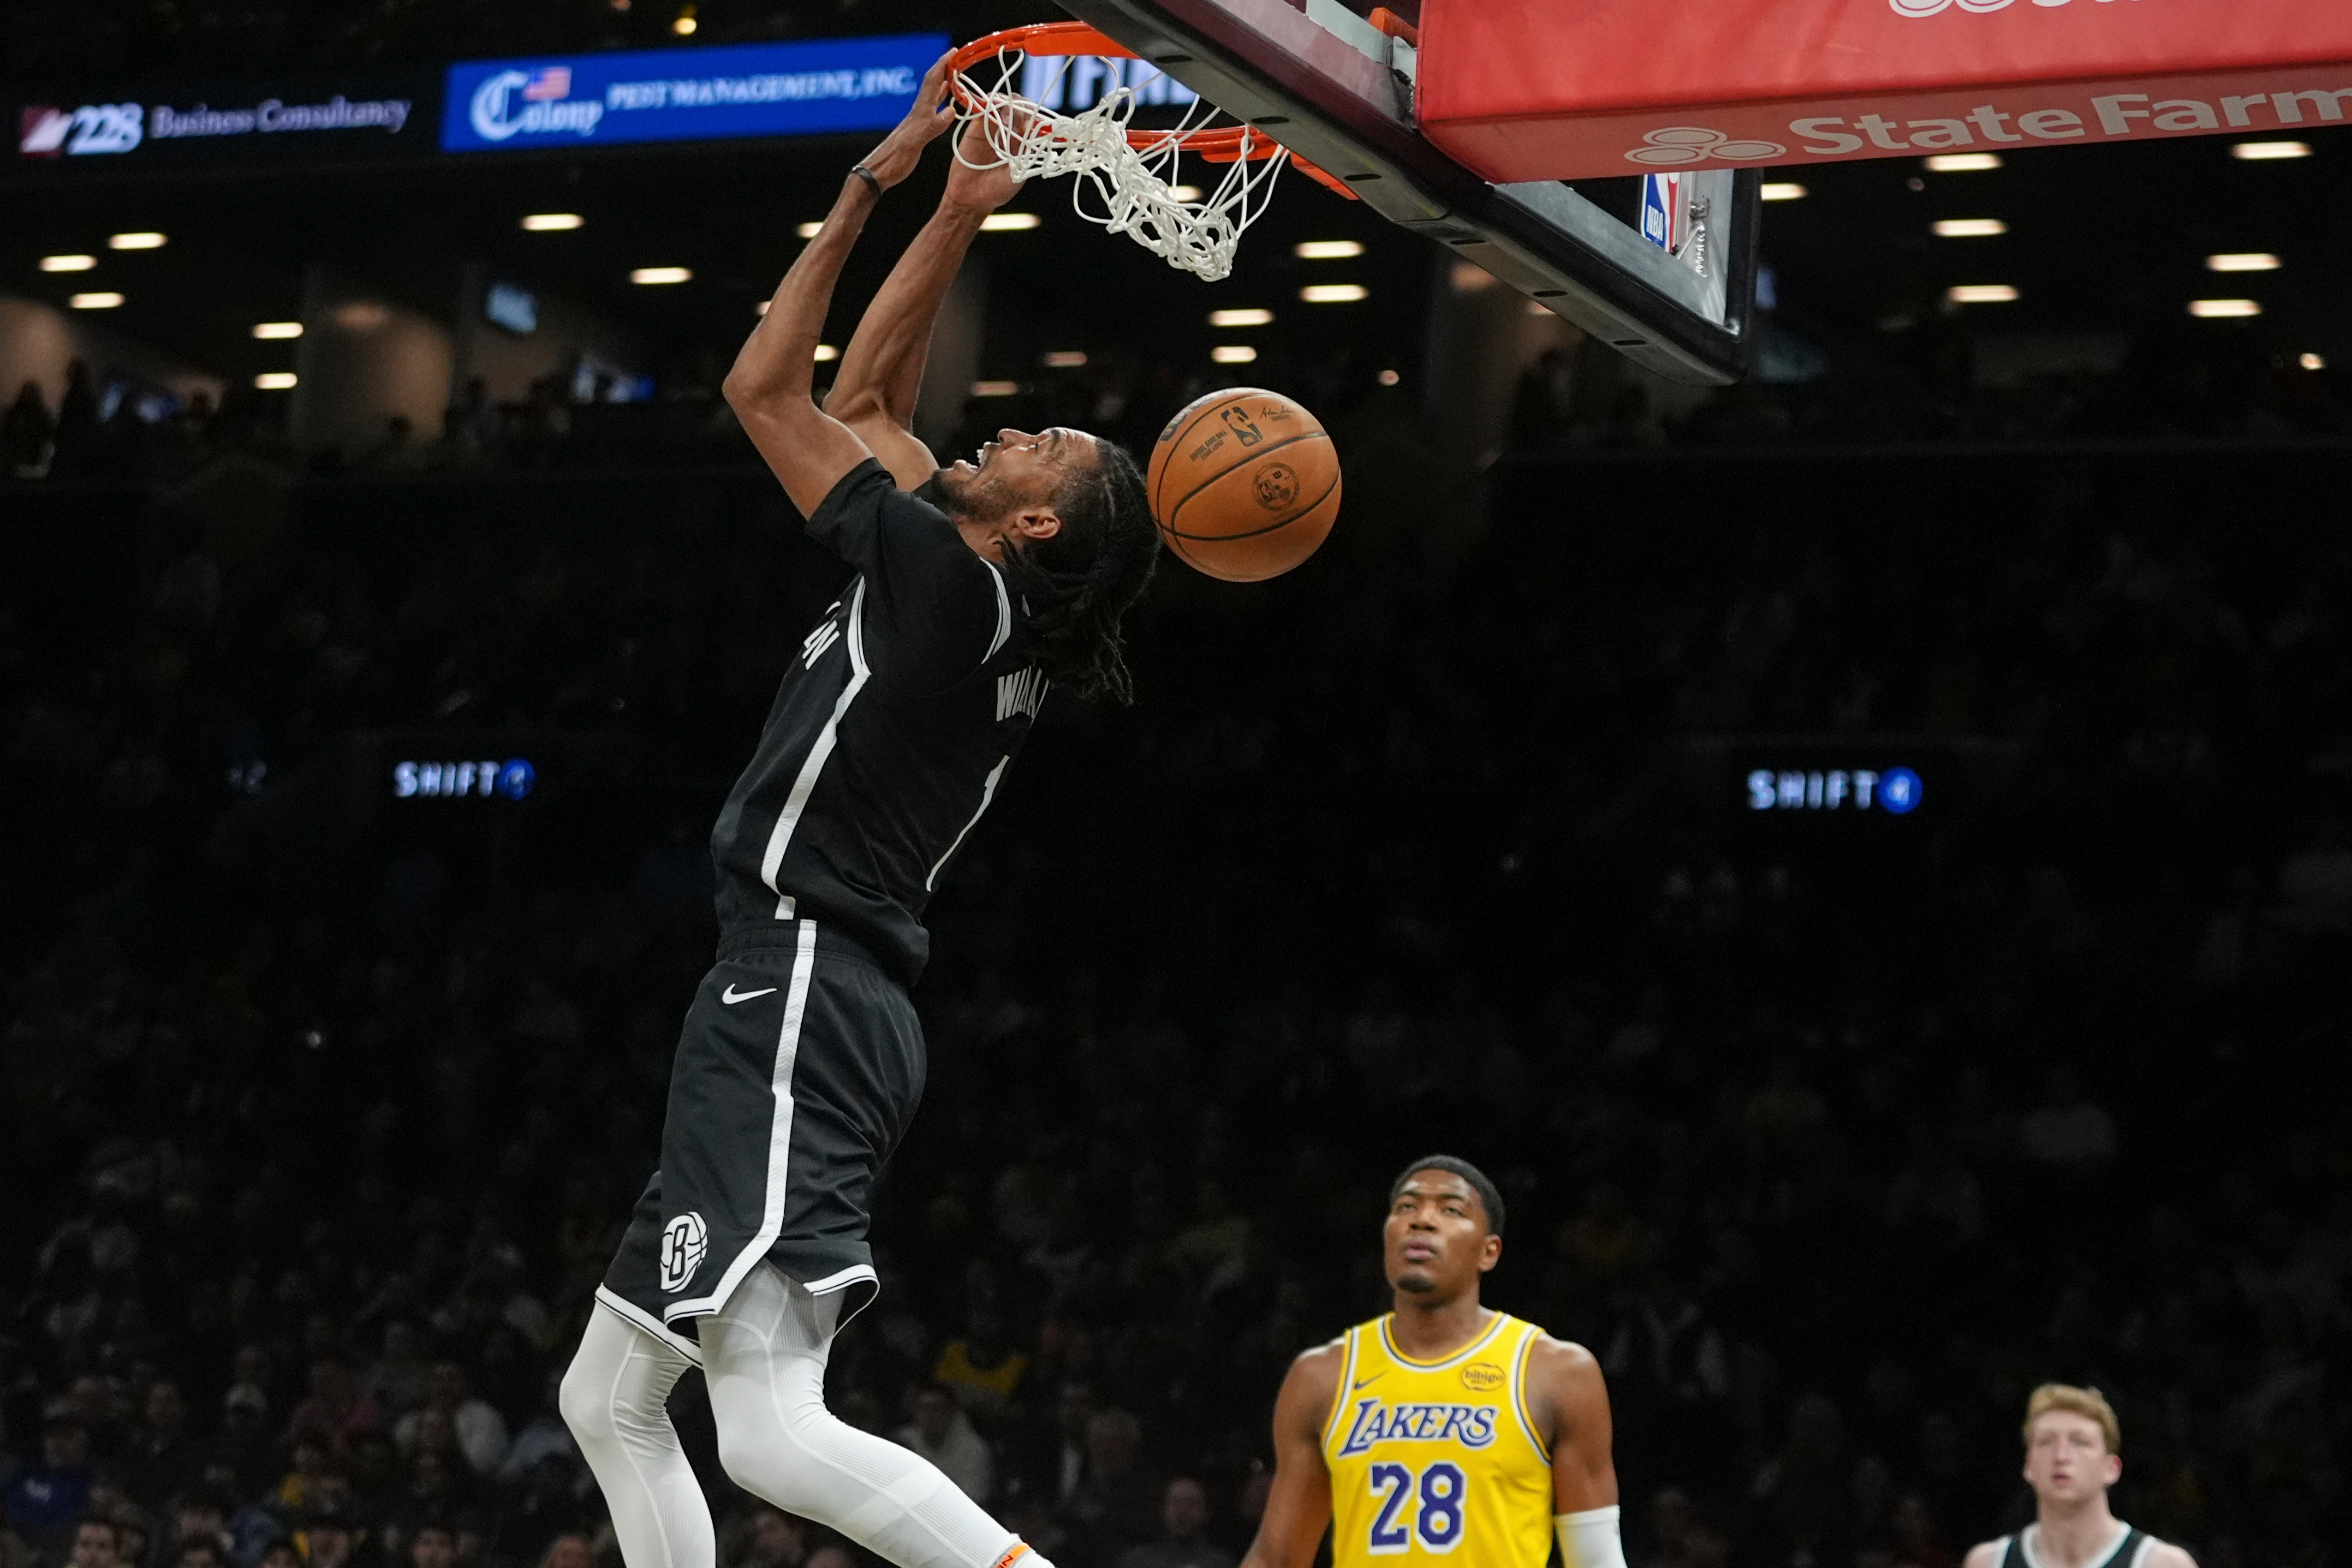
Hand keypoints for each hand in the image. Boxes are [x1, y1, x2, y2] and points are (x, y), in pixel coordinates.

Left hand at [855, 53, 957, 189]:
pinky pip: (933, 109)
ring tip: (955, 74)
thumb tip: (951, 112)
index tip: (954, 52)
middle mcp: (918, 113)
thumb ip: (932, 127)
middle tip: (958, 58)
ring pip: (933, 95)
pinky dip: (941, 101)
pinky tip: (946, 103)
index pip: (933, 82)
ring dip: (944, 82)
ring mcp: (917, 121)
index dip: (943, 65)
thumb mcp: (914, 143)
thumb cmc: (894, 161)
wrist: (879, 173)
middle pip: (932, 83)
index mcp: (919, 113)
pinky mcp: (918, 130)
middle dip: (944, 68)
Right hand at [944, 112, 1024, 215]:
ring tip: (1005, 123)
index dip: (1035, 119)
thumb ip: (1024, 157)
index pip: (1033, 120)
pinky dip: (988, 102)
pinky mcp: (977, 125)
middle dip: (1022, 110)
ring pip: (1004, 103)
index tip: (1031, 128)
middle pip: (1020, 107)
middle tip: (1017, 126)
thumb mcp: (1016, 176)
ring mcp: (993, 126)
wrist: (970, 196)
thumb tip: (1032, 135)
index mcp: (1023, 143)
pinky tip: (991, 109)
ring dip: (1007, 106)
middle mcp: (1010, 132)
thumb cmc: (995, 190)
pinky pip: (983, 106)